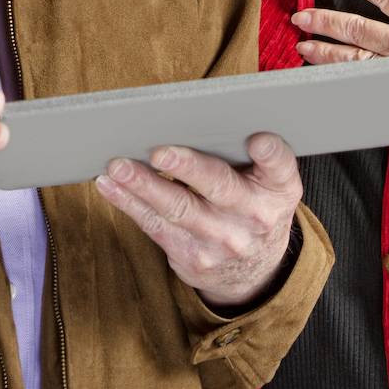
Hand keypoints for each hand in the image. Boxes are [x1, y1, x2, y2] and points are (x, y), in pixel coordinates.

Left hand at [94, 132, 300, 308]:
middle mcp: (254, 216)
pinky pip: (155, 226)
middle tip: (159, 152)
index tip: (256, 139)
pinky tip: (110, 185)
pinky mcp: (192, 256)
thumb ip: (255, 155)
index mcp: (278, 189)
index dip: (269, 151)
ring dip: (143, 185)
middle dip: (187, 168)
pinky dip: (129, 203)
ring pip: (177, 208)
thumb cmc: (255, 207)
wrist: (254, 272)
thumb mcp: (273, 184)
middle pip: (219, 187)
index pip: (279, 165)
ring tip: (118, 166)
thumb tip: (200, 117)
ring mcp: (221, 240)